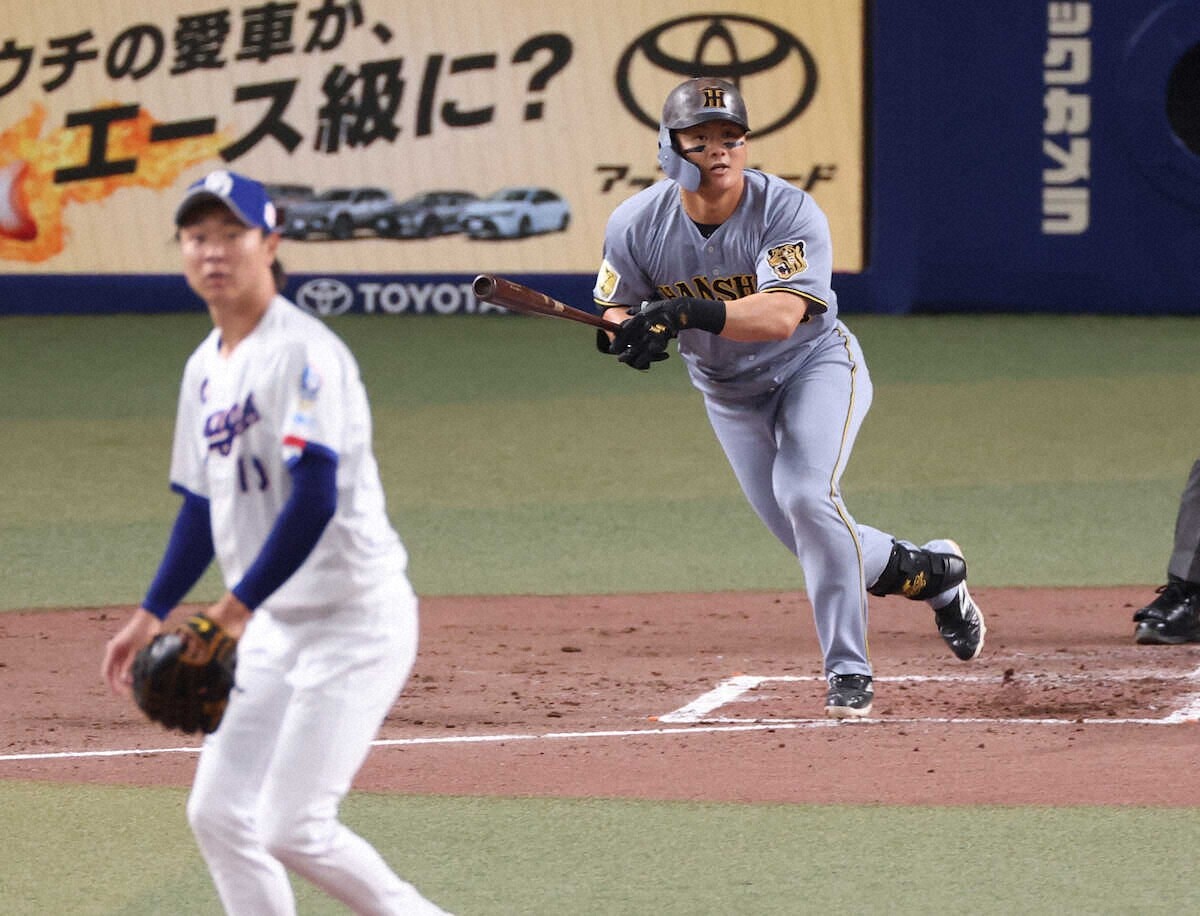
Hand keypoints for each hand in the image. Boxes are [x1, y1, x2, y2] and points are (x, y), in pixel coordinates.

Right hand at [101, 608, 162, 695]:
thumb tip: (124, 680)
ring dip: (126, 679)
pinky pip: (127, 665)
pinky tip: (139, 679)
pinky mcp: (129, 651)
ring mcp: (121, 651)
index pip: (107, 672)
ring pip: (120, 670)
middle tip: (129, 694)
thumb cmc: (144, 632)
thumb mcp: (138, 650)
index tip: (118, 694)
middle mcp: (115, 652)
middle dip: (119, 684)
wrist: (151, 617)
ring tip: (136, 688)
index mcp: (113, 650)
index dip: (111, 684)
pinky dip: (131, 672)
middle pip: (113, 672)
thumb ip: (130, 664)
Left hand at [608, 298, 725, 370]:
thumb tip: (628, 312)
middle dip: (619, 345)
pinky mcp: (659, 342)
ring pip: (636, 348)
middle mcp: (643, 326)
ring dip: (628, 354)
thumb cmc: (663, 309)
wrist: (679, 312)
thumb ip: (637, 310)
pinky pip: (649, 353)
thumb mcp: (649, 307)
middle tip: (613, 352)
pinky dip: (643, 359)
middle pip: (628, 338)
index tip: (613, 342)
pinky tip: (638, 363)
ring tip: (621, 359)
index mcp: (640, 316)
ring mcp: (651, 334)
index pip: (625, 328)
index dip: (617, 336)